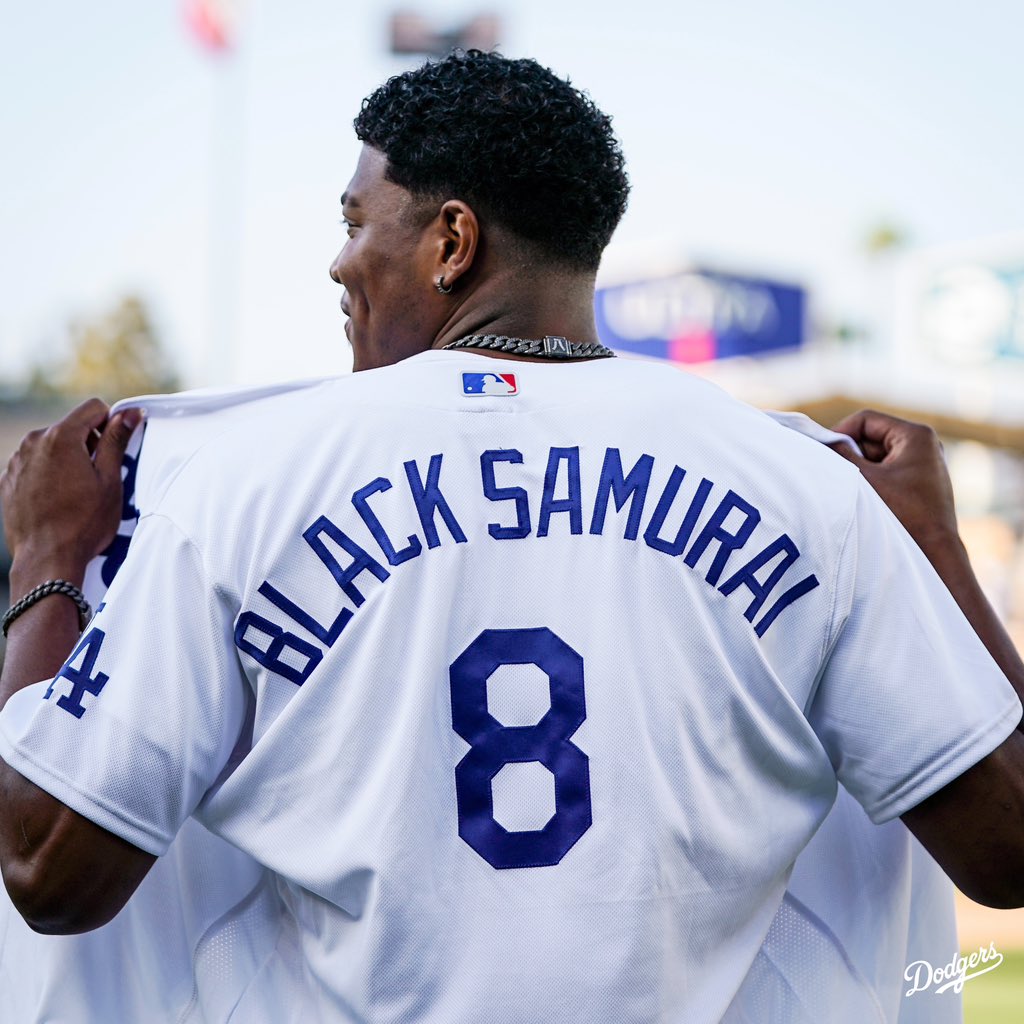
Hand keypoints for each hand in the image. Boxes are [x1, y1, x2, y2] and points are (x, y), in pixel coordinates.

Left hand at [0, 398, 141, 592]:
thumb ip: (117, 441)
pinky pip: (35, 464)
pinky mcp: (9, 480)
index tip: (116, 449)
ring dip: (68, 459)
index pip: (93, 408)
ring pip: (52, 445)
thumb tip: (129, 414)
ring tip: (78, 492)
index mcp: (61, 437)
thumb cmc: (83, 523)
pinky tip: (58, 499)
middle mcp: (33, 443)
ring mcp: (17, 461)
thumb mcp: (110, 480)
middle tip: (99, 477)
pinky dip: (49, 474)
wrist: (47, 559)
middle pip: (71, 426)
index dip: (111, 424)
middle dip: (89, 443)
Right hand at [829, 409, 958, 552]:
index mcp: (916, 435)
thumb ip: (840, 455)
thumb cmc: (903, 514)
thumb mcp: (865, 479)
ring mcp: (923, 463)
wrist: (934, 553)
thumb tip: (819, 441)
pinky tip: (865, 498)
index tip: (823, 452)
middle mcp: (924, 444)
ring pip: (876, 455)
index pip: (866, 420)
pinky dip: (871, 480)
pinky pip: (886, 471)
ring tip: (852, 488)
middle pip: (871, 437)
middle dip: (850, 453)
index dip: (840, 432)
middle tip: (835, 472)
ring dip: (860, 469)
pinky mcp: (919, 482)